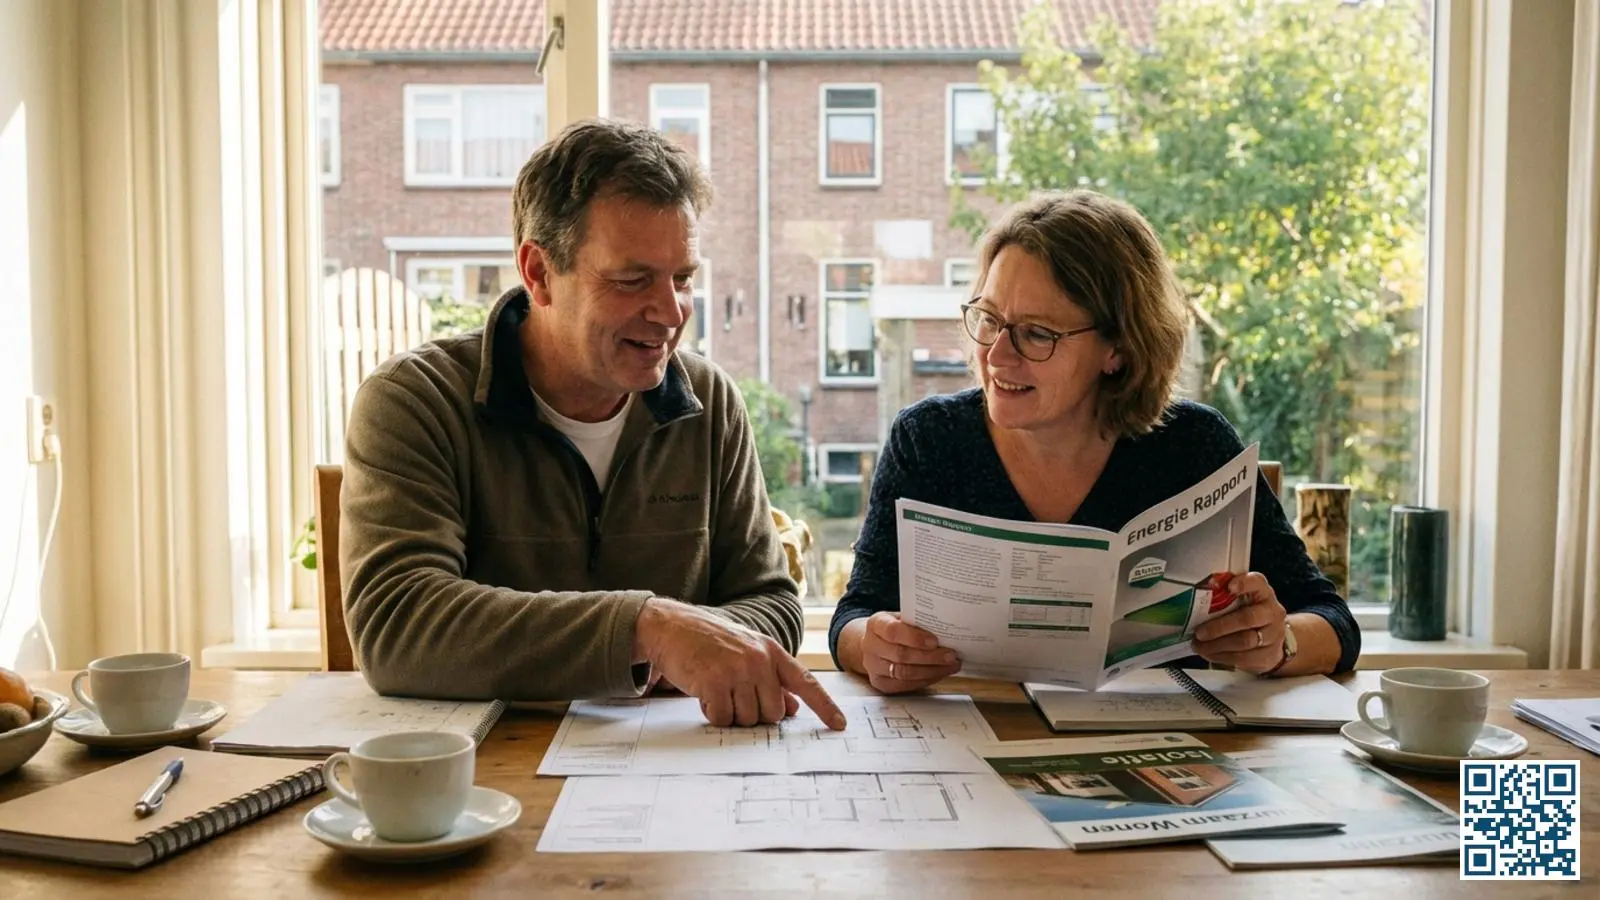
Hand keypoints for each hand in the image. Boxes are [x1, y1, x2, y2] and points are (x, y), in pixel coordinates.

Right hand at [634, 599, 846, 729]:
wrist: (672, 626)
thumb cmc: (711, 643)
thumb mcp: (747, 654)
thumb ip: (772, 680)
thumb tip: (792, 708)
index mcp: (772, 652)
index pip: (806, 683)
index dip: (825, 706)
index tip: (840, 725)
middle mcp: (759, 660)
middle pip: (773, 714)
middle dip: (754, 714)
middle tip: (734, 695)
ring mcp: (737, 670)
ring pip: (747, 719)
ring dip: (731, 713)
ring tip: (717, 689)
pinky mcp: (714, 681)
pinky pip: (722, 718)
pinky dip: (712, 713)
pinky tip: (704, 693)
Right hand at [859, 612, 961, 693]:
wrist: (874, 643)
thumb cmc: (894, 628)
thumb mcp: (902, 618)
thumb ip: (918, 622)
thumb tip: (947, 628)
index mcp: (875, 624)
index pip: (893, 631)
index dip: (915, 638)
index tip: (935, 641)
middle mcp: (870, 646)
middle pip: (901, 655)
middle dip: (930, 657)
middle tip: (951, 656)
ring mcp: (873, 666)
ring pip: (904, 673)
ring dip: (931, 671)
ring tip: (950, 666)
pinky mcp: (880, 683)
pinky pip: (905, 685)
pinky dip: (925, 680)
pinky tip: (939, 674)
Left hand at [1190, 573, 1287, 673]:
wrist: (1272, 637)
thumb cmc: (1249, 613)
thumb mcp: (1241, 600)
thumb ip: (1224, 596)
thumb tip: (1193, 598)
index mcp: (1262, 592)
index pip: (1256, 583)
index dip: (1244, 584)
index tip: (1229, 587)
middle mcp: (1272, 611)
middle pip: (1247, 618)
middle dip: (1219, 627)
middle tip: (1199, 632)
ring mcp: (1274, 634)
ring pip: (1245, 641)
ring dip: (1217, 645)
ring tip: (1199, 645)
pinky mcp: (1269, 655)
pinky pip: (1244, 658)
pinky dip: (1222, 657)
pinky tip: (1210, 653)